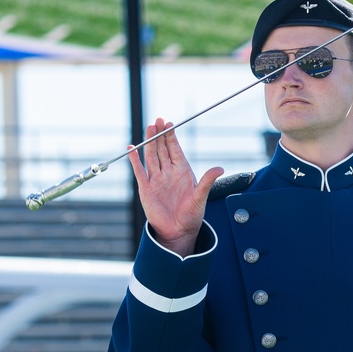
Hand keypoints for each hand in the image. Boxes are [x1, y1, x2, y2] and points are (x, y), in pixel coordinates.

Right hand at [127, 118, 223, 256]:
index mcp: (182, 171)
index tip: (169, 123)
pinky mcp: (146, 188)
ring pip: (151, 156)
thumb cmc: (192, 215)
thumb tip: (220, 168)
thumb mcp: (200, 197)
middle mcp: (168, 172)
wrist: (178, 231)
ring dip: (150, 143)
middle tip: (158, 120)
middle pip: (162, 149)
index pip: (175, 149)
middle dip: (160, 135)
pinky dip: (135, 160)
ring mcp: (156, 179)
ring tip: (149, 128)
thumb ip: (207, 182)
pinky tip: (132, 148)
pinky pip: (139, 171)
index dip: (172, 136)